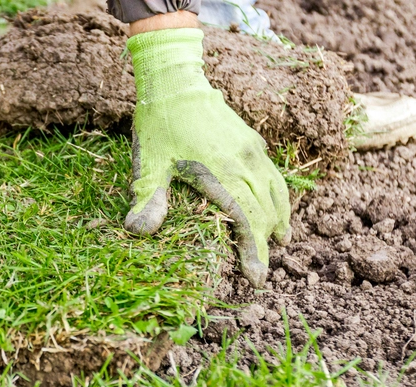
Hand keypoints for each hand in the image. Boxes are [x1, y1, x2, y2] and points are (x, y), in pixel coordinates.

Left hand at [124, 28, 289, 287]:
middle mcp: (244, 162)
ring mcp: (250, 150)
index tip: (255, 277)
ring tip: (279, 241)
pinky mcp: (251, 140)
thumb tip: (136, 233)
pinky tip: (274, 205)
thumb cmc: (159, 123)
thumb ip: (148, 198)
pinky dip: (277, 196)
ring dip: (278, 218)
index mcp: (220, 172)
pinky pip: (272, 174)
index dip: (252, 251)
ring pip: (276, 191)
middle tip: (261, 270)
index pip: (246, 220)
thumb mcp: (148, 162)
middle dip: (265, 242)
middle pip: (266, 211)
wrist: (175, 79)